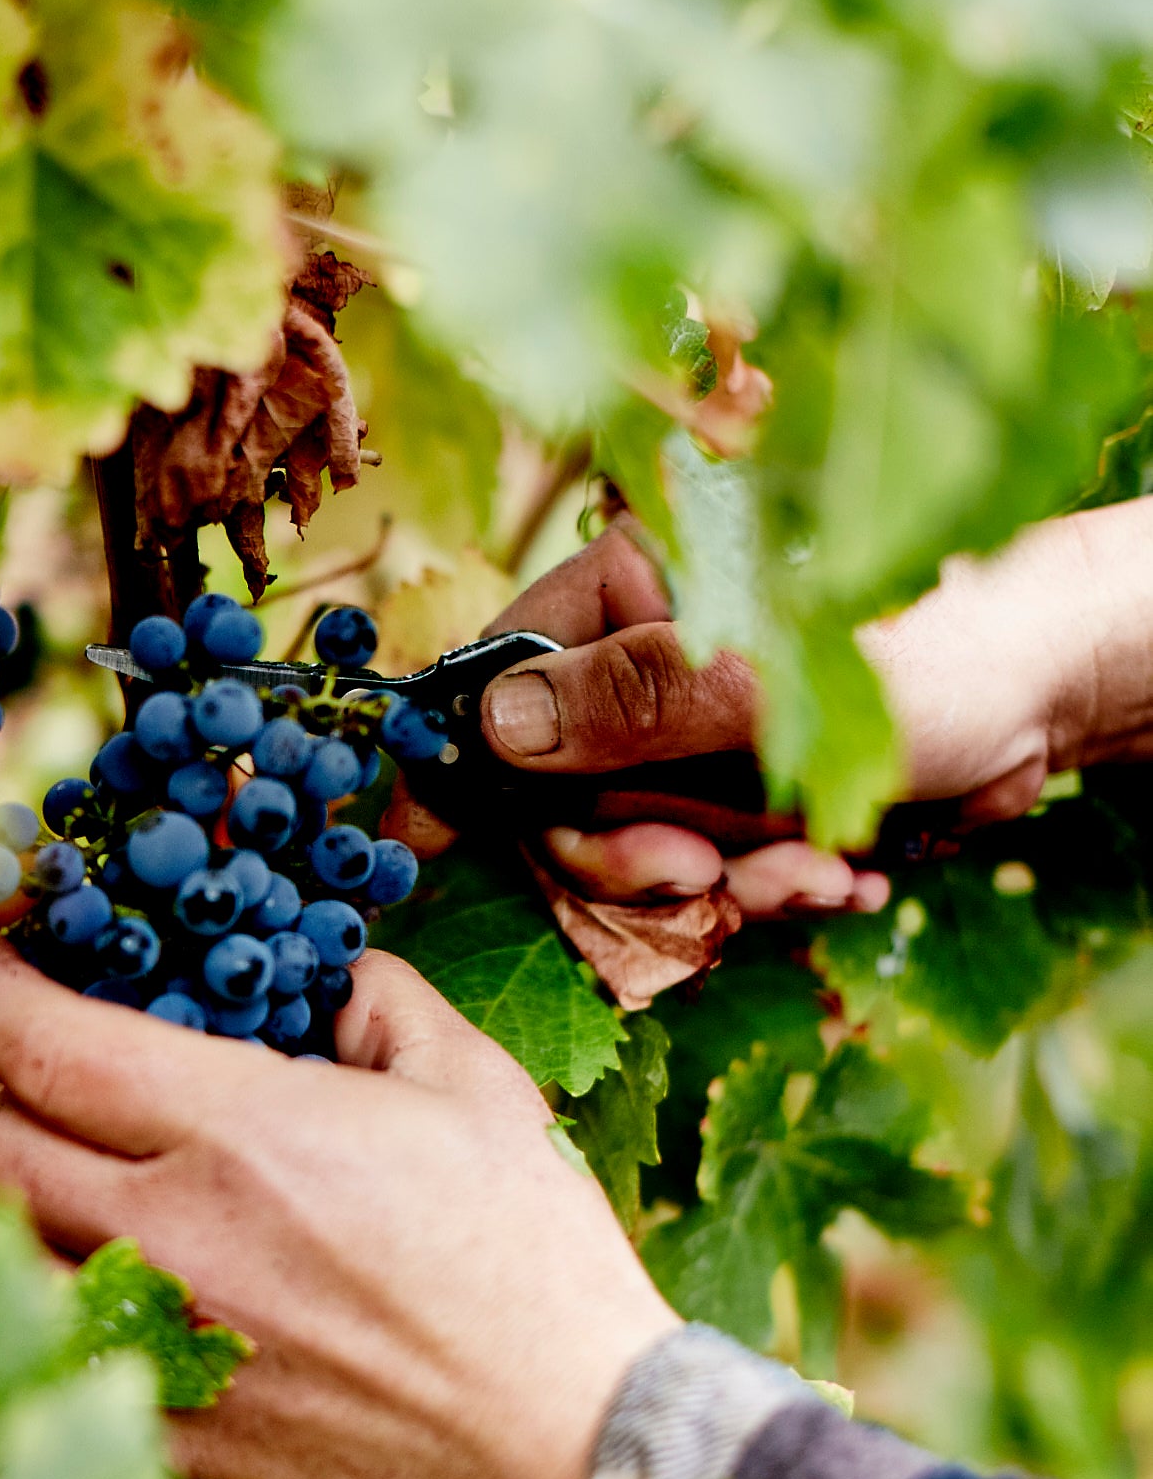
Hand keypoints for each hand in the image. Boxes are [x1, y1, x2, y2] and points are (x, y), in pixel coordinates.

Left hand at [0, 930, 677, 1478]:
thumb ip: (380, 1004)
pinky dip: (73, 1311)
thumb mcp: (475, 1086)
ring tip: (93, 1188)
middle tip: (57, 1085)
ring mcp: (167, 1346)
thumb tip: (326, 973)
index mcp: (243, 1130)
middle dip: (8, 1098)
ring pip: (12, 1258)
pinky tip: (136, 1293)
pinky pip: (64, 1358)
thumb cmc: (534, 1255)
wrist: (569, 1441)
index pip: (40, 1041)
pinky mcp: (177, 1441)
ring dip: (31, 1207)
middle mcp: (178, 1233)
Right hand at [401, 502, 1152, 921]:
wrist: (1058, 696)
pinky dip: (769, 892)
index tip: (420, 847)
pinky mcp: (740, 798)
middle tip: (700, 879)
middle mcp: (641, 661)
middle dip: (627, 856)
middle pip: (553, 793)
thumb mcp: (767, 676)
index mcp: (627, 586)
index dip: (458, 767)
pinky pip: (707, 876)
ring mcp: (687, 736)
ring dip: (719, 887)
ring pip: (632, 850)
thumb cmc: (933, 643)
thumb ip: (625, 704)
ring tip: (810, 876)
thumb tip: (494, 726)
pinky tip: (843, 878)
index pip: (496, 678)